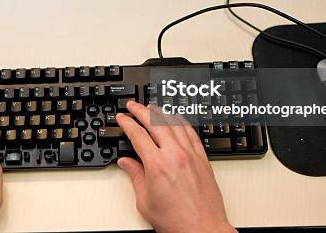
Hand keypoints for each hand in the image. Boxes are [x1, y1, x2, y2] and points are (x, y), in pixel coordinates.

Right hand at [116, 101, 235, 232]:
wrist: (202, 229)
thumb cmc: (176, 220)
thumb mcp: (145, 201)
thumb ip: (135, 177)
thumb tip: (126, 163)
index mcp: (157, 165)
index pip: (138, 135)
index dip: (127, 123)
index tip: (122, 118)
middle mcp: (175, 155)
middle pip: (155, 123)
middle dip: (141, 111)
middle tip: (133, 105)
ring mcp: (190, 155)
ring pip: (174, 123)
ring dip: (161, 112)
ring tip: (152, 107)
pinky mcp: (202, 158)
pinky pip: (191, 132)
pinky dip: (181, 122)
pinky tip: (176, 119)